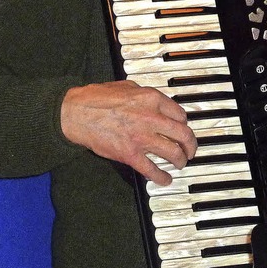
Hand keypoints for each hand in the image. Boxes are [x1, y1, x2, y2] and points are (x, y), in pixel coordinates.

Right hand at [61, 80, 197, 184]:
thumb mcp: (127, 86)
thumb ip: (145, 94)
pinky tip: (165, 180)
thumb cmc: (96, 98)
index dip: (184, 124)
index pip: (180, 114)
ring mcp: (141, 137)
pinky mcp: (129, 154)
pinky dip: (161, 177)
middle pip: (183, 134)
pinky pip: (151, 169)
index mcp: (151, 99)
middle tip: (191, 150)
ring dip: (180, 160)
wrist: (75, 113)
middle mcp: (151, 117)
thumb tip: (157, 102)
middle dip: (191, 145)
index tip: (183, 129)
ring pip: (173, 152)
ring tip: (180, 163)